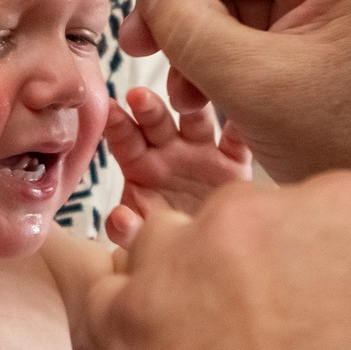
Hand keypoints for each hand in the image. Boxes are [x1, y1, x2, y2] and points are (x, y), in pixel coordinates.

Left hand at [86, 171, 350, 349]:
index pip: (330, 212)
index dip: (327, 266)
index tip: (327, 313)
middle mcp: (261, 212)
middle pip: (245, 222)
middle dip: (251, 271)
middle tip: (266, 342)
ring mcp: (182, 258)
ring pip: (169, 245)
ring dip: (184, 285)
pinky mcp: (123, 316)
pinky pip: (112, 292)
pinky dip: (130, 321)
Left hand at [103, 84, 251, 245]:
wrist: (204, 253)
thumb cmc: (164, 239)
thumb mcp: (141, 240)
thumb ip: (126, 230)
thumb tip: (120, 217)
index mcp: (140, 165)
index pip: (125, 140)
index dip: (117, 125)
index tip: (110, 110)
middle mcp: (169, 152)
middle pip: (157, 123)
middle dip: (149, 108)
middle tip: (138, 95)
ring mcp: (202, 154)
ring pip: (196, 122)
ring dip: (193, 107)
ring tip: (189, 98)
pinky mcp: (233, 164)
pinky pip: (237, 143)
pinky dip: (240, 129)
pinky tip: (240, 117)